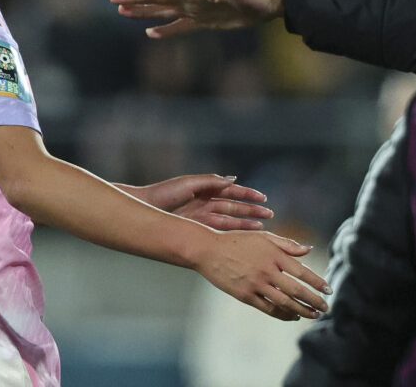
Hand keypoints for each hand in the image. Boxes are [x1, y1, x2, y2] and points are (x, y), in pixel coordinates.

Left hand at [123, 174, 273, 230]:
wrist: (146, 209)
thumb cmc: (165, 193)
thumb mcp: (189, 183)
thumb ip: (212, 181)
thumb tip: (233, 179)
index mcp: (205, 189)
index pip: (232, 191)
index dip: (248, 194)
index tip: (263, 198)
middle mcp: (207, 203)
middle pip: (234, 207)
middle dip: (252, 210)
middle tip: (270, 214)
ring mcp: (203, 217)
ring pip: (230, 220)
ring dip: (246, 223)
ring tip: (262, 227)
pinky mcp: (198, 229)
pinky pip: (219, 231)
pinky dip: (233, 233)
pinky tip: (245, 235)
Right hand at [192, 230, 330, 320]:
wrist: (208, 250)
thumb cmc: (237, 241)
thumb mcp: (263, 237)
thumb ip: (287, 245)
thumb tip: (309, 250)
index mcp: (273, 254)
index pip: (302, 271)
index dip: (317, 282)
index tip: (328, 290)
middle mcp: (267, 271)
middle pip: (296, 290)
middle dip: (313, 301)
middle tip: (325, 308)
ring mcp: (255, 284)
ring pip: (284, 302)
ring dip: (301, 310)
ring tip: (313, 315)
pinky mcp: (245, 295)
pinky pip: (268, 308)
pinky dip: (283, 314)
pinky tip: (292, 316)